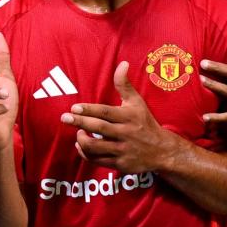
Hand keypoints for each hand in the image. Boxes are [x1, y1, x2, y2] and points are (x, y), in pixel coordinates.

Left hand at [60, 61, 179, 173]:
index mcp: (129, 117)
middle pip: (98, 128)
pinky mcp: (120, 164)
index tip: (74, 107)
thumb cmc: (145, 122)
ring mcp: (123, 150)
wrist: (162, 151)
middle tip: (64, 118)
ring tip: (77, 132)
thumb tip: (122, 63)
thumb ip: (124, 84)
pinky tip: (80, 146)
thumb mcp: (137, 102)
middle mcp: (126, 133)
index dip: (89, 110)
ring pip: (96, 146)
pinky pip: (98, 160)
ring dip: (82, 140)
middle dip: (79, 122)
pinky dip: (86, 154)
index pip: (106, 112)